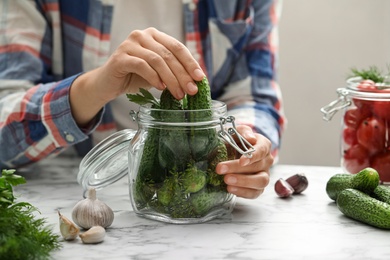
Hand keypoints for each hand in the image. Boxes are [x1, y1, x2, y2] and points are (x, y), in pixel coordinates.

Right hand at [70, 27, 204, 125]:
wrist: (108, 84)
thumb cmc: (135, 77)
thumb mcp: (158, 72)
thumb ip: (173, 70)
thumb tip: (196, 80)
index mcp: (154, 36)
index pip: (177, 47)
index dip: (190, 62)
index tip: (200, 78)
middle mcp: (142, 35)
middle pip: (169, 55)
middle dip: (183, 75)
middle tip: (191, 90)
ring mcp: (130, 44)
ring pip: (157, 60)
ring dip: (171, 79)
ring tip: (178, 94)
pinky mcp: (120, 57)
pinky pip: (142, 65)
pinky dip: (154, 77)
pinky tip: (161, 88)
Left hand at [215, 125, 273, 198]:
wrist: (233, 151)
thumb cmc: (236, 140)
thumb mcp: (237, 131)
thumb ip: (244, 132)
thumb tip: (250, 138)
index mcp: (264, 145)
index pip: (262, 150)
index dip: (252, 156)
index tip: (241, 161)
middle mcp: (267, 161)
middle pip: (257, 166)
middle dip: (238, 169)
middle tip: (220, 169)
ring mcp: (264, 175)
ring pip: (260, 181)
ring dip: (243, 182)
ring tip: (226, 181)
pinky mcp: (258, 188)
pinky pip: (254, 193)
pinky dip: (243, 192)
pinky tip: (230, 189)